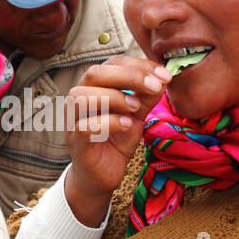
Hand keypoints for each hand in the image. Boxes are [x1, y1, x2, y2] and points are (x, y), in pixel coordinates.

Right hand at [63, 57, 171, 226]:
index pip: (112, 63)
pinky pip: (85, 126)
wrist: (101, 175)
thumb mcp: (136, 116)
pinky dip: (108, 123)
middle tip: (155, 87)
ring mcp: (73, 121)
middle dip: (129, 76)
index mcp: (95, 87)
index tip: (164, 75)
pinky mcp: (76, 142)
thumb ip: (146, 97)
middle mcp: (79, 99)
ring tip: (136, 109)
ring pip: (82, 96)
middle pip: (94, 73)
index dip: (138, 65)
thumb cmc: (116, 141)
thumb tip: (164, 78)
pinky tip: (126, 126)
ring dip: (114, 98)